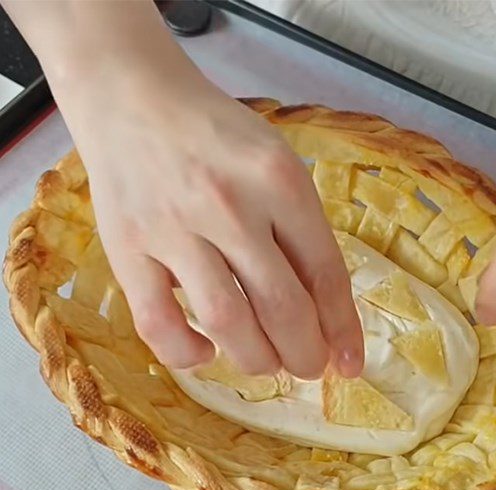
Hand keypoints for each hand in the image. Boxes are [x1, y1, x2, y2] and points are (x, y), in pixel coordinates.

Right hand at [53, 34, 362, 378]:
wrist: (134, 97)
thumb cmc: (216, 134)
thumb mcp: (276, 164)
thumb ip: (300, 230)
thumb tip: (323, 309)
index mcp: (279, 181)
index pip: (325, 273)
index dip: (342, 329)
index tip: (350, 364)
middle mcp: (231, 206)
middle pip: (283, 307)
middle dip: (305, 354)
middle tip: (308, 367)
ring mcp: (174, 229)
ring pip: (228, 323)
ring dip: (257, 360)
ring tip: (267, 363)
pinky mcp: (126, 248)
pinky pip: (158, 323)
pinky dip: (185, 353)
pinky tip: (205, 352)